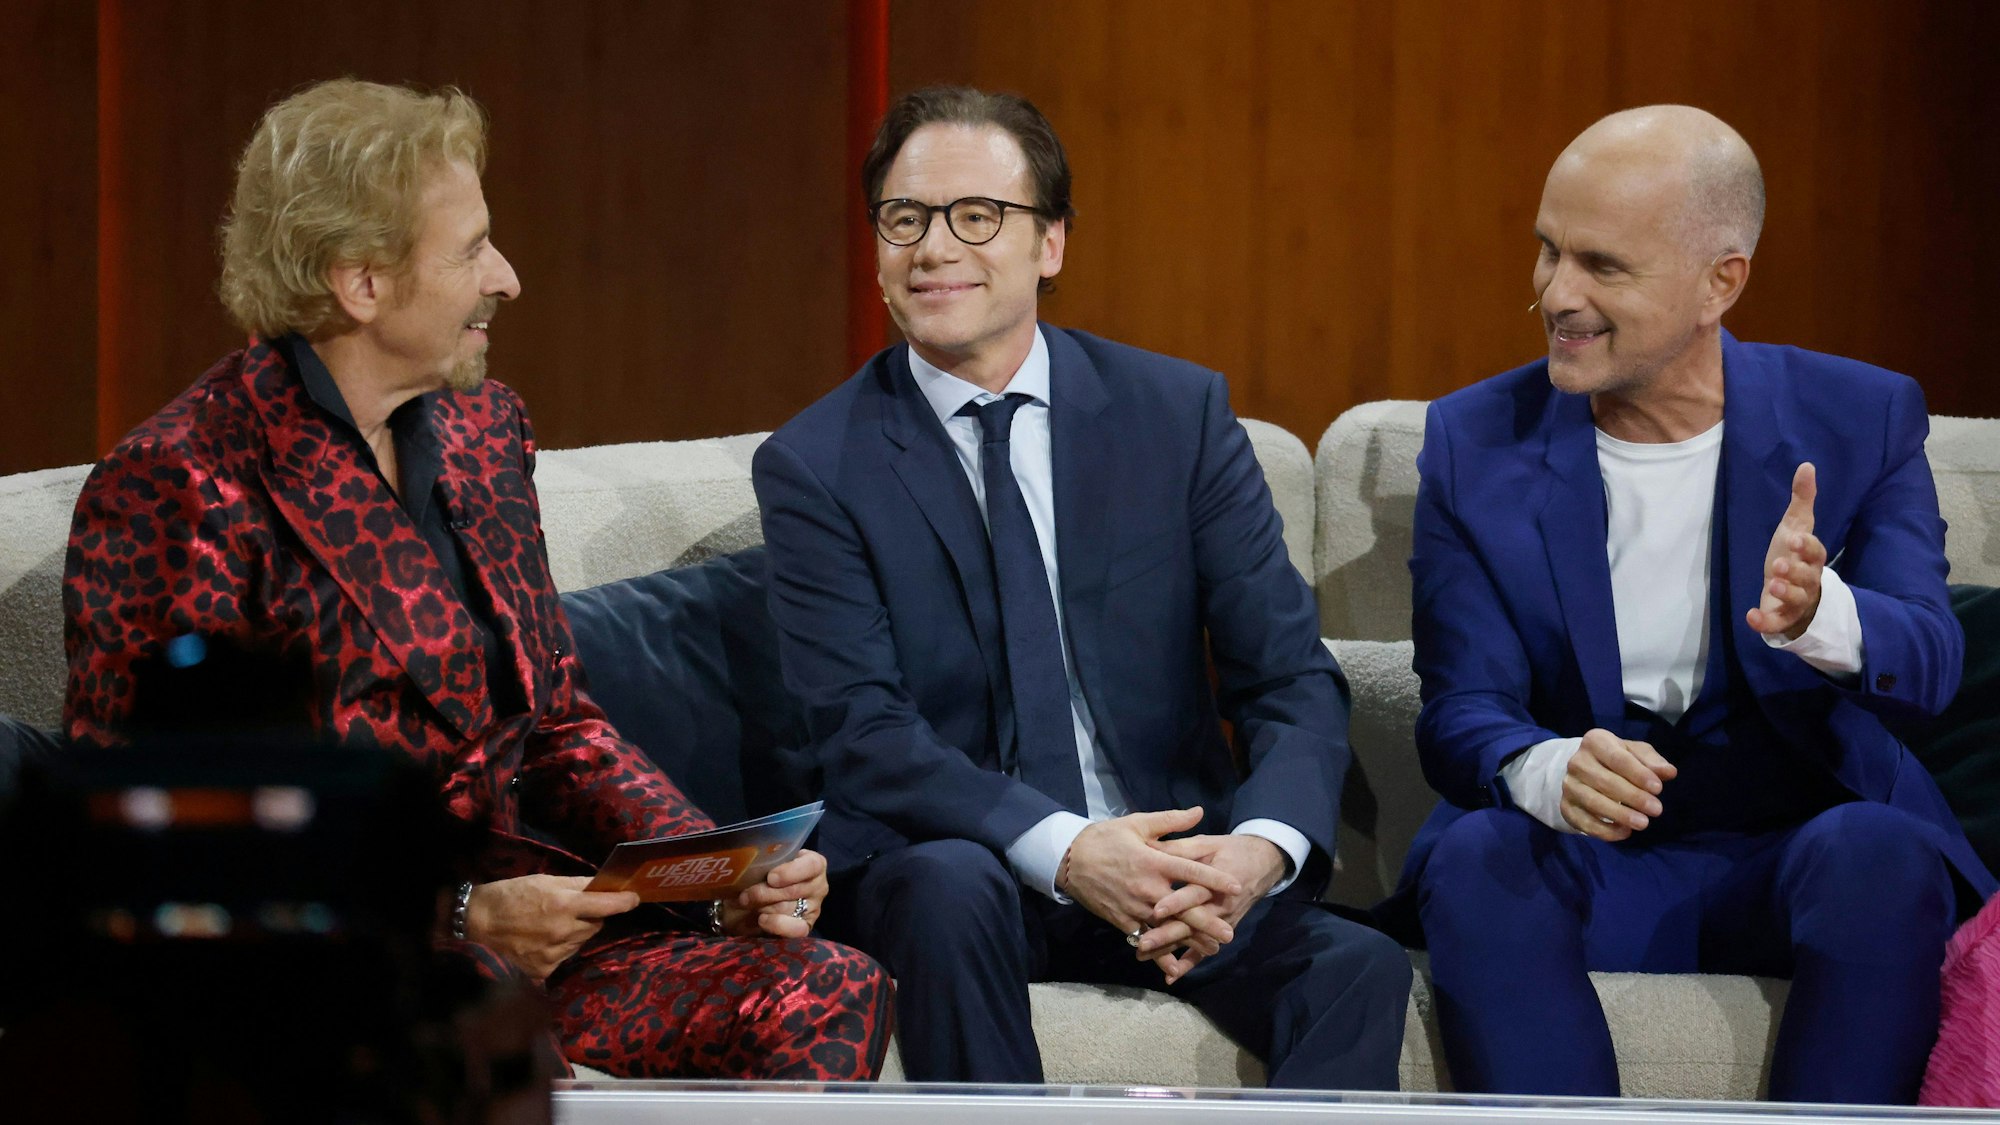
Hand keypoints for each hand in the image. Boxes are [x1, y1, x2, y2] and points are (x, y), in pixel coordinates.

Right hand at [463, 874, 639, 982]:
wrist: (475, 924)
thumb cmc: (510, 896)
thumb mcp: (544, 881)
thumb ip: (576, 885)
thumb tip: (603, 885)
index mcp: (564, 906)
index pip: (607, 905)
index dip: (624, 901)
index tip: (635, 898)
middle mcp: (563, 933)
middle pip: (595, 925)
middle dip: (590, 917)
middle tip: (572, 909)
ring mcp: (554, 955)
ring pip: (580, 942)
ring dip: (575, 934)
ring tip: (550, 925)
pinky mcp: (543, 972)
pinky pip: (564, 958)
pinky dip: (559, 949)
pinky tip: (540, 941)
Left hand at [719, 849, 828, 937]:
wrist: (754, 901)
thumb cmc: (761, 876)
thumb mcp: (765, 863)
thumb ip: (766, 861)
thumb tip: (754, 863)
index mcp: (813, 864)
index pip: (812, 865)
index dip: (791, 872)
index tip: (770, 877)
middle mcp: (818, 885)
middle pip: (794, 890)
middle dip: (765, 893)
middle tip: (745, 895)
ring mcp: (813, 907)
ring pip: (789, 909)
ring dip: (764, 907)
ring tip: (749, 904)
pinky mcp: (806, 927)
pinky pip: (796, 929)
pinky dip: (776, 924)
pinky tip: (762, 919)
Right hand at [1057, 807, 1241, 948]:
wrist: (1070, 860)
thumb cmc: (1106, 838)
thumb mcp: (1137, 824)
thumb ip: (1170, 821)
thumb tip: (1199, 812)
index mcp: (1153, 861)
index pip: (1190, 870)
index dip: (1214, 879)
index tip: (1235, 887)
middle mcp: (1146, 888)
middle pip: (1182, 908)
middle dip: (1207, 922)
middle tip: (1229, 933)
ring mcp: (1134, 907)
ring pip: (1166, 927)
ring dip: (1189, 940)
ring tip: (1212, 949)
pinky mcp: (1122, 920)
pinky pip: (1144, 939)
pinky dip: (1159, 953)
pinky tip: (1174, 967)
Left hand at [1138, 834, 1286, 982]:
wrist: (1264, 864)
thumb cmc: (1232, 850)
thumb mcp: (1208, 843)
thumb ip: (1181, 848)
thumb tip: (1151, 846)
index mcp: (1218, 880)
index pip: (1195, 893)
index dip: (1177, 902)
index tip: (1156, 910)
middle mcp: (1221, 905)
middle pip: (1192, 923)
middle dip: (1167, 934)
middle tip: (1143, 943)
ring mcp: (1223, 921)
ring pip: (1193, 939)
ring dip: (1170, 949)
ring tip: (1144, 955)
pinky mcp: (1222, 929)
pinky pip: (1204, 949)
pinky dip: (1188, 963)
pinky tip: (1170, 975)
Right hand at [1561, 728, 1676, 840]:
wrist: (1585, 769)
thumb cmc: (1617, 759)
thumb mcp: (1635, 753)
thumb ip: (1652, 761)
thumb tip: (1669, 772)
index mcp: (1595, 742)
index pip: (1617, 759)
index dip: (1638, 774)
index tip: (1658, 789)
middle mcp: (1577, 762)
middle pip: (1605, 782)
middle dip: (1633, 797)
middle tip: (1656, 810)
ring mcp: (1569, 786)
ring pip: (1593, 802)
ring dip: (1620, 815)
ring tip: (1643, 823)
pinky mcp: (1566, 807)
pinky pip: (1584, 822)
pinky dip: (1605, 830)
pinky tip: (1625, 832)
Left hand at [1746, 462, 1825, 640]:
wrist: (1787, 592)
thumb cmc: (1793, 555)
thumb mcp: (1795, 526)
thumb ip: (1802, 499)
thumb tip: (1806, 465)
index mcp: (1812, 558)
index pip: (1816, 552)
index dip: (1807, 546)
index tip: (1795, 538)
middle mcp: (1809, 580)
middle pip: (1808, 577)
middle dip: (1794, 571)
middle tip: (1778, 564)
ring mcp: (1797, 602)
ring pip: (1796, 600)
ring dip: (1784, 592)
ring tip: (1771, 583)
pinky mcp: (1782, 619)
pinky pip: (1777, 624)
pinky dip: (1765, 622)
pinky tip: (1750, 616)